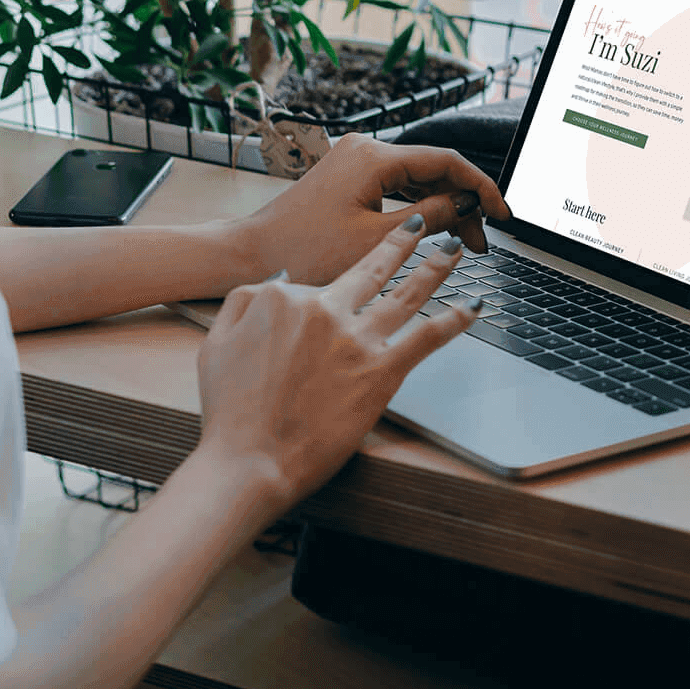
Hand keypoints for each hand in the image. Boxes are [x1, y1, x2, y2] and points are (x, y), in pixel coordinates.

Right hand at [197, 215, 475, 513]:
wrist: (248, 461)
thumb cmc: (230, 412)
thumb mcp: (216, 342)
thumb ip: (244, 301)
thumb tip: (282, 280)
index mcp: (286, 298)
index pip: (321, 282)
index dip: (330, 291)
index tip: (348, 287)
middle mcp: (326, 309)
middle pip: (374, 268)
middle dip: (403, 242)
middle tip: (422, 226)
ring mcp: (357, 339)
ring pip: (407, 293)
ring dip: (435, 267)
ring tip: (454, 249)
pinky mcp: (381, 372)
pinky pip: (427, 337)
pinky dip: (454, 319)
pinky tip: (473, 308)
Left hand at [232, 132, 507, 284]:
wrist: (252, 254)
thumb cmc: (304, 251)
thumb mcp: (376, 241)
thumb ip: (429, 218)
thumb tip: (464, 206)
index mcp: (374, 157)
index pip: (446, 161)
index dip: (480, 187)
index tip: (502, 213)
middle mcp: (366, 150)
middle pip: (434, 169)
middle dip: (463, 204)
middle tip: (481, 242)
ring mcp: (356, 163)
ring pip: (417, 179)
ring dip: (443, 209)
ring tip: (464, 244)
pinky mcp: (349, 179)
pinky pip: (397, 187)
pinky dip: (419, 209)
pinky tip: (434, 233)